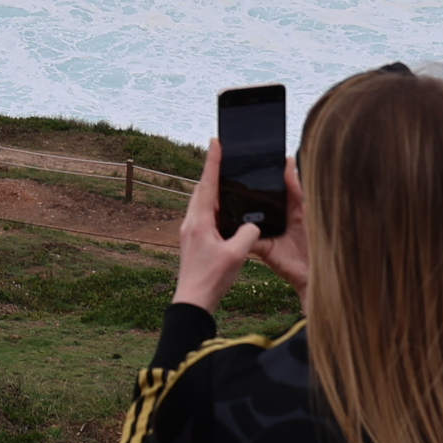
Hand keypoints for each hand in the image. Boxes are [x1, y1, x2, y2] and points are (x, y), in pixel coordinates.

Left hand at [174, 141, 277, 311]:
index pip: (207, 184)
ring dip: (211, 188)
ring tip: (225, 178)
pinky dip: (212, 205)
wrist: (193, 301)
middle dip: (212, 171)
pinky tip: (222, 210)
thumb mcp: (237, 255)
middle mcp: (191, 222)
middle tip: (222, 154)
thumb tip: (253, 225)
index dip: (213, 161)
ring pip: (201, 202)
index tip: (215, 141)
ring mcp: (189, 231)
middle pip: (202, 189)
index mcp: (200, 221)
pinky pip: (202, 214)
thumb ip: (248, 234)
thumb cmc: (212, 279)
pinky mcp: (192, 241)